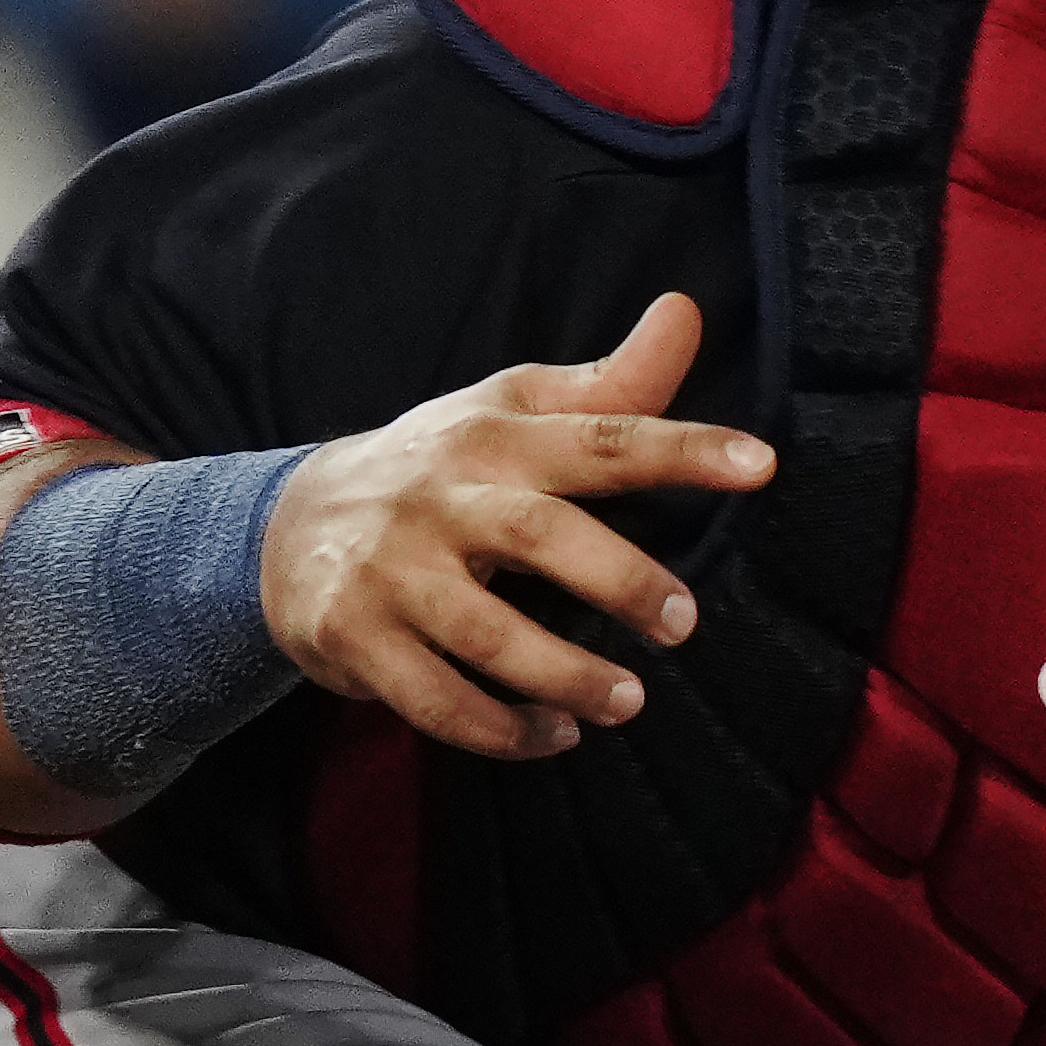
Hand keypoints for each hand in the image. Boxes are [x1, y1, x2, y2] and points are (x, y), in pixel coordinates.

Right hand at [259, 292, 772, 759]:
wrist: (284, 525)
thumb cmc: (436, 469)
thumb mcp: (510, 414)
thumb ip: (608, 388)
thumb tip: (685, 311)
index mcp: (491, 439)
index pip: (599, 436)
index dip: (681, 448)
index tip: (760, 464)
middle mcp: (438, 498)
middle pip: (539, 535)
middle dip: (622, 580)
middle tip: (683, 624)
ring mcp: (389, 570)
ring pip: (485, 632)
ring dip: (565, 676)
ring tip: (628, 702)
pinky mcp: (351, 635)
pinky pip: (434, 698)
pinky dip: (500, 729)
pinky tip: (553, 735)